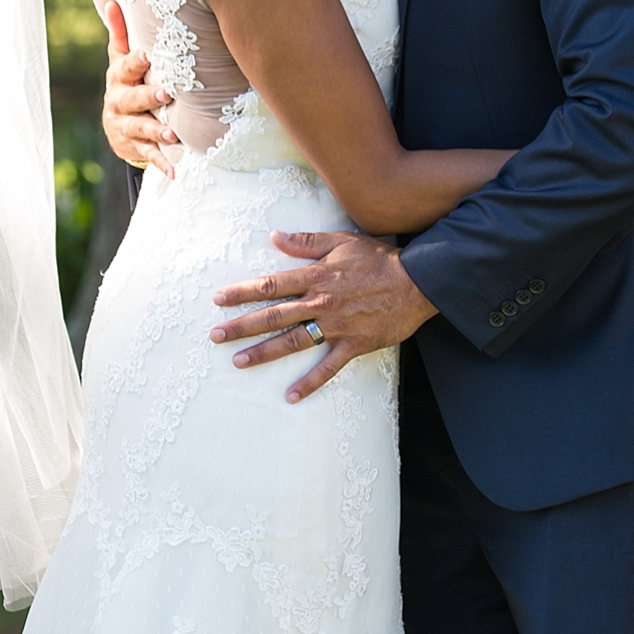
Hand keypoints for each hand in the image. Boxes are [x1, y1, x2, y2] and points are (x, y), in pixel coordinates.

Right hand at [100, 0, 178, 178]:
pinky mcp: (133, 146)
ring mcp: (125, 126)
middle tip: (166, 94)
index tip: (147, 54)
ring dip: (156, 131)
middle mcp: (119, 102)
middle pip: (132, 99)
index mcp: (118, 78)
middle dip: (148, 97)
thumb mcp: (120, 60)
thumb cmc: (126, 83)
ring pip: (140, 128)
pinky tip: (174, 170)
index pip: (124, 67)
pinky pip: (148, 154)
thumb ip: (120, 34)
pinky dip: (161, 163)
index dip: (134, 62)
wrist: (116, 125)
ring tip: (173, 135)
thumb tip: (112, 0)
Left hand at [209, 230, 437, 403]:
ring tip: (239, 362)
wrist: (417, 281)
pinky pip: (328, 367)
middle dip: (242, 326)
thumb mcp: (341, 241)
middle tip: (215, 336)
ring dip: (264, 353)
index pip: (271, 285)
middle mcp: (321, 302)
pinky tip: (291, 396)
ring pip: (293, 341)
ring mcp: (337, 326)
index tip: (219, 300)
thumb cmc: (378, 258)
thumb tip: (275, 237)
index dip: (242, 292)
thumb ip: (306, 241)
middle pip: (274, 315)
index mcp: (316, 276)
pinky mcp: (354, 344)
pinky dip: (310, 383)